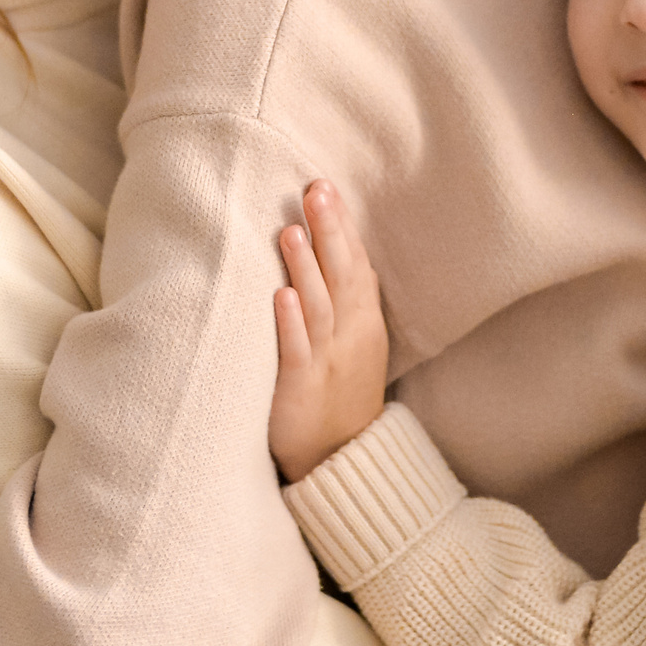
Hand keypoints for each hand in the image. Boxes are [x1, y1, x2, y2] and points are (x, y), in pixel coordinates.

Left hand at [267, 179, 391, 482]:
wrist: (345, 460)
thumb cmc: (343, 393)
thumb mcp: (357, 341)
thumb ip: (345, 297)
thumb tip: (334, 247)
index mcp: (364, 322)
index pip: (355, 263)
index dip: (342, 226)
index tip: (326, 186)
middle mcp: (350, 335)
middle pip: (341, 275)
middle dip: (329, 231)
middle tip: (315, 189)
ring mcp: (327, 361)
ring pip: (319, 307)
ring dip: (306, 268)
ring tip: (291, 229)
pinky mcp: (301, 389)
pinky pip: (297, 352)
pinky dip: (291, 323)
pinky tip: (281, 296)